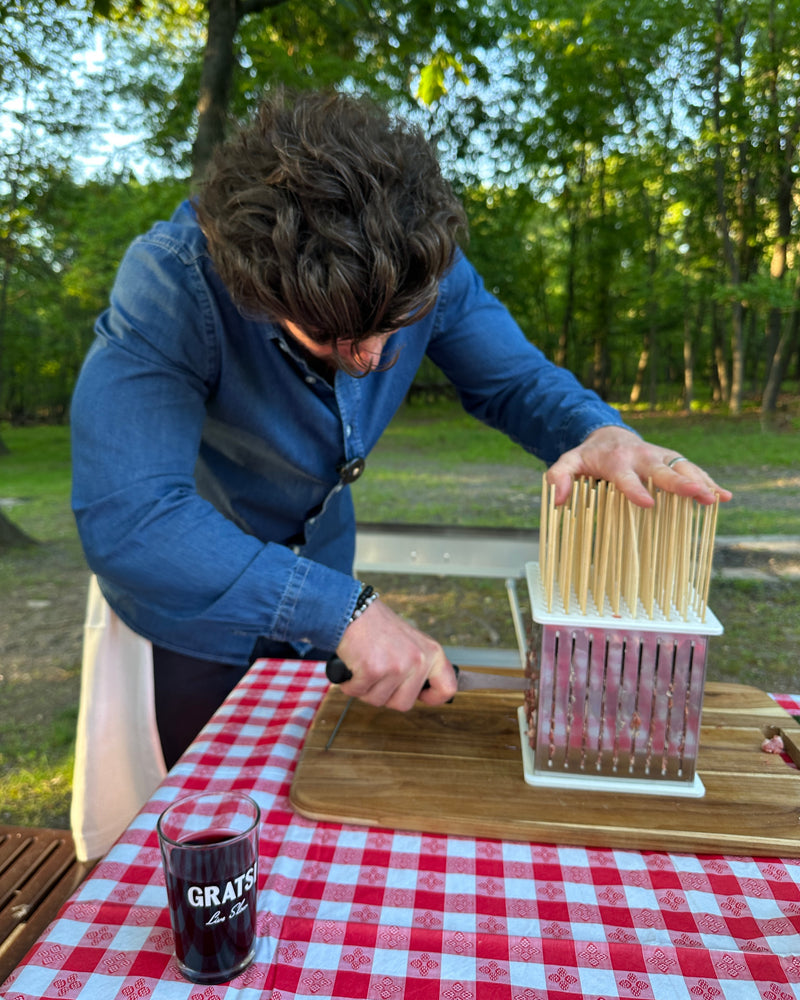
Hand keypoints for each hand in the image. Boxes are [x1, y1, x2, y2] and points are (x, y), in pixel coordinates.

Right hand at [334, 599, 456, 709]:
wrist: (353, 609)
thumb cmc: (377, 626)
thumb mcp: (411, 642)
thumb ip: (419, 665)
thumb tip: (423, 693)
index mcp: (432, 653)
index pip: (447, 688)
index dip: (433, 698)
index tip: (421, 696)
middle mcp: (418, 660)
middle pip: (404, 704)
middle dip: (386, 695)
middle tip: (378, 675)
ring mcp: (397, 666)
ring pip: (379, 701)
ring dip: (366, 689)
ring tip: (364, 666)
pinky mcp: (373, 669)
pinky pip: (358, 692)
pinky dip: (350, 684)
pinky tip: (352, 667)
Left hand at [546, 425, 732, 507]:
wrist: (609, 435)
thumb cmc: (588, 456)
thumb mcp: (567, 462)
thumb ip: (559, 477)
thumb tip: (557, 501)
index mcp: (616, 460)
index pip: (626, 477)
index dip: (635, 490)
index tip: (647, 504)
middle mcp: (643, 457)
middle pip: (663, 471)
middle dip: (681, 483)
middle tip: (698, 494)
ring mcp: (661, 458)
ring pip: (683, 469)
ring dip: (701, 482)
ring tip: (717, 498)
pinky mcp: (672, 461)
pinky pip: (693, 472)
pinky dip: (709, 482)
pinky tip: (725, 496)